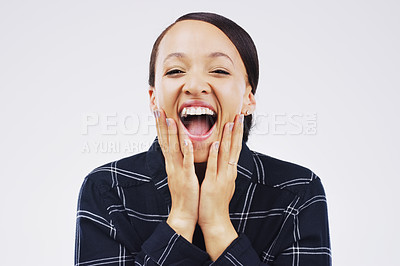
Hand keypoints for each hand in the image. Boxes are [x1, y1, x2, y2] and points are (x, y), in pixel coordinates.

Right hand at [154, 109, 198, 241]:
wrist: (184, 213)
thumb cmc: (185, 193)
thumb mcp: (180, 173)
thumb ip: (180, 160)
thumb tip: (180, 148)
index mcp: (171, 163)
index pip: (164, 141)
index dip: (161, 126)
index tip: (158, 112)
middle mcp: (171, 165)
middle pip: (165, 141)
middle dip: (161, 125)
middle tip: (157, 109)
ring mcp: (178, 171)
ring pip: (174, 149)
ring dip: (172, 134)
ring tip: (170, 119)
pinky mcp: (187, 178)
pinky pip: (186, 163)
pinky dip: (187, 151)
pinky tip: (187, 141)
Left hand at [198, 114, 243, 259]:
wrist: (215, 221)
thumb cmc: (215, 201)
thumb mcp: (221, 182)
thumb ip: (222, 169)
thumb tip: (224, 160)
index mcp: (229, 171)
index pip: (235, 148)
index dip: (237, 134)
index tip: (238, 119)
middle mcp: (228, 172)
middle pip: (234, 148)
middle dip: (236, 131)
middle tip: (239, 115)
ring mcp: (222, 178)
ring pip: (225, 154)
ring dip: (228, 138)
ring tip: (229, 123)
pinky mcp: (213, 184)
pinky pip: (214, 167)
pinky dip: (214, 155)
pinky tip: (215, 144)